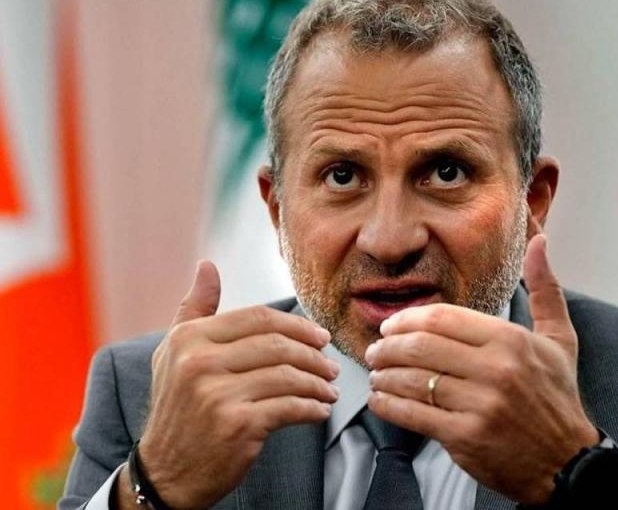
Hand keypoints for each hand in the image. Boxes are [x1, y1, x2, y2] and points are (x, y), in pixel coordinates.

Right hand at [133, 261, 339, 508]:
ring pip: (288, 376)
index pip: (258, 318)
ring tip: (329, 389)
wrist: (165, 473)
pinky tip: (320, 410)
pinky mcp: (237, 425)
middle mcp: (199, 363)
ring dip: (318, 383)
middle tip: (330, 364)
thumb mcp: (174, 353)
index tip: (319, 337)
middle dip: (314, 354)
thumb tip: (206, 266)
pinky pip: (290, 407)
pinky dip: (313, 408)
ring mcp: (217, 395)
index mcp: (189, 339)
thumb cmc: (178, 407)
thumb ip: (195, 308)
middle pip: (278, 345)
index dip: (297, 325)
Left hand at [364, 234, 598, 504]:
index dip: (407, 320)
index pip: (442, 318)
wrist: (567, 462)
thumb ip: (545, 287)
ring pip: (411, 379)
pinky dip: (388, 404)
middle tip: (375, 350)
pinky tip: (381, 399)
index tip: (392, 326)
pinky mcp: (465, 438)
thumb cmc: (557, 397)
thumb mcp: (560, 337)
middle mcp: (495, 370)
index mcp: (511, 340)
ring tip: (376, 373)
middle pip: (420, 347)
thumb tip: (540, 241)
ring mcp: (479, 405)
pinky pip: (412, 414)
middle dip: (387, 347)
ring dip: (383, 374)